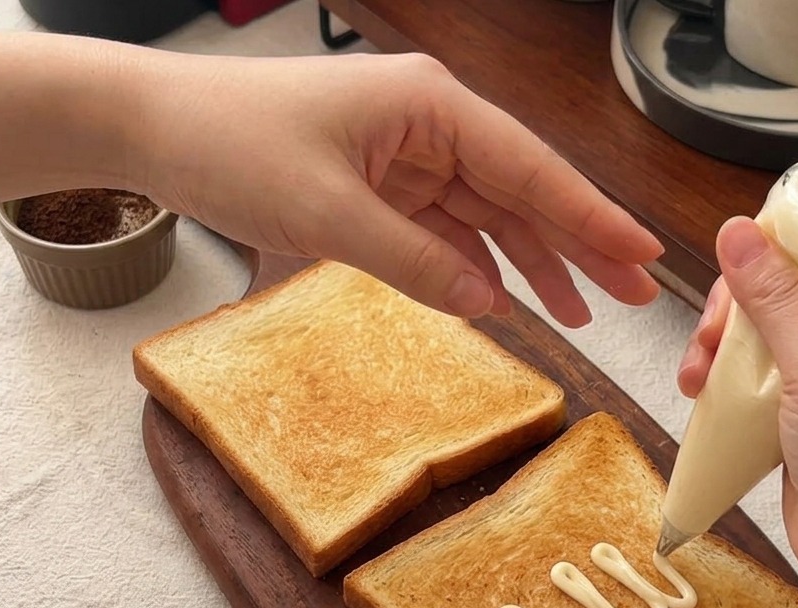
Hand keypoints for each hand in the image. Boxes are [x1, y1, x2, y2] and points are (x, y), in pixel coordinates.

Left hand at [128, 51, 662, 326]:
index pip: (530, 168)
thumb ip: (415, 261)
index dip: (591, 216)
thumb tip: (490, 303)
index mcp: (431, 106)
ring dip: (533, 265)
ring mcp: (408, 159)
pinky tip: (505, 301)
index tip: (642, 253)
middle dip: (578, 246)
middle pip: (523, 192)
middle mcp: (431, 126)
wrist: (154, 130)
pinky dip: (474, 268)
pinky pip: (446, 233)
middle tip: (635, 293)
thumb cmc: (232, 144)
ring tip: (582, 312)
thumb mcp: (328, 212)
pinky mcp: (383, 189)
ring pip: (489, 217)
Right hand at [677, 217, 797, 593]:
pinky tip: (705, 387)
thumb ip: (778, 296)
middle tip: (716, 331)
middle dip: (746, 300)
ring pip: (777, 317)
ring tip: (699, 371)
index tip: (743, 256)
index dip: (793, 236)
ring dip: (730, 338)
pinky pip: (771, 359)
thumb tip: (737, 232)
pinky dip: (734, 369)